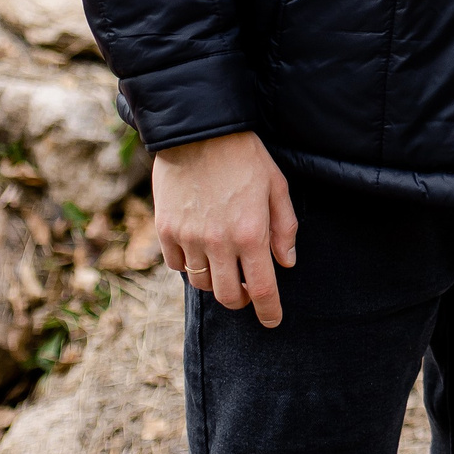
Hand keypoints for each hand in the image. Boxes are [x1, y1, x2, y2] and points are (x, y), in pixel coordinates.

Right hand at [153, 130, 298, 325]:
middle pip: (227, 296)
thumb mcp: (276, 186)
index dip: (269, 310)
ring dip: (215, 282)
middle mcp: (219, 242)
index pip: (261, 288)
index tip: (273, 321)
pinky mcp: (166, 230)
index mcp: (251, 233)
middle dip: (240, 300)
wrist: (199, 132)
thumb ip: (284, 227)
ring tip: (224, 265)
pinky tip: (199, 251)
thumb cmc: (244, 156)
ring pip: (201, 283)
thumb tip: (286, 262)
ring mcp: (189, 237)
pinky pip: (177, 266)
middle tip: (246, 290)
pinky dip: (190, 266)